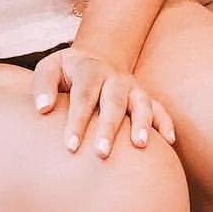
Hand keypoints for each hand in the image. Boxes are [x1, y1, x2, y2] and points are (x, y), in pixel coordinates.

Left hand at [31, 48, 175, 159]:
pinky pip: (160, 108)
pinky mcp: (145, 97)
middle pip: (113, 101)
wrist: (96, 58)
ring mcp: (133, 88)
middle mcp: (114, 78)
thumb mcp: (50, 68)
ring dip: (142, 123)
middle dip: (109, 127)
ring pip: (141, 103)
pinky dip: (166, 122)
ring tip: (140, 145)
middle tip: (101, 153)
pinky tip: (169, 141)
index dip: (78, 121)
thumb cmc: (67, 72)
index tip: (71, 147)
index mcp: (90, 70)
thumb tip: (43, 109)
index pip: (83, 95)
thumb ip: (43, 85)